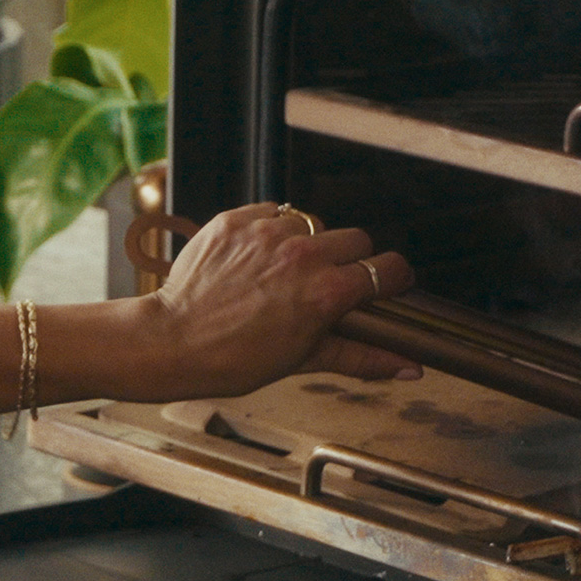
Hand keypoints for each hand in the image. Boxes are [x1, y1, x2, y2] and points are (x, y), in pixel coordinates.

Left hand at [142, 203, 420, 399]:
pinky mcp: (238, 219)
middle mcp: (302, 256)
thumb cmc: (233, 360)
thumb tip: (409, 367)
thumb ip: (361, 357)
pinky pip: (274, 212)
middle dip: (352, 259)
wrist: (171, 342)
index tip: (389, 284)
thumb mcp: (303, 360)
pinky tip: (258, 259)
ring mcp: (268, 233)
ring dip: (310, 243)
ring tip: (285, 273)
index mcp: (326, 293)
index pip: (387, 268)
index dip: (393, 277)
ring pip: (315, 223)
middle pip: (357, 238)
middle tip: (330, 282)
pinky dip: (273, 231)